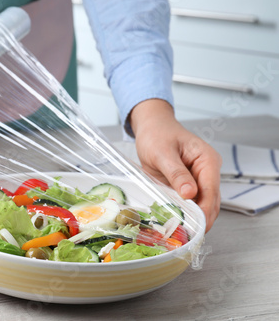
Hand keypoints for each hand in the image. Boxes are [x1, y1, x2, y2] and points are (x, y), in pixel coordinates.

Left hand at [130, 99, 221, 231]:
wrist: (151, 127)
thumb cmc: (157, 135)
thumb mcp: (162, 152)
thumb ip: (176, 173)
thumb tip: (190, 194)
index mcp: (207, 160)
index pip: (211, 190)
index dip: (204, 210)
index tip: (197, 226)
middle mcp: (207, 171)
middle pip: (210, 201)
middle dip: (202, 219)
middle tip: (188, 236)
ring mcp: (199, 179)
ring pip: (202, 205)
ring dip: (194, 219)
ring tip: (182, 234)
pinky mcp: (188, 185)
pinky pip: (189, 202)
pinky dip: (184, 213)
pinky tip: (177, 224)